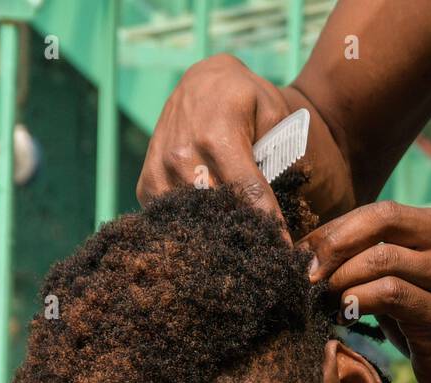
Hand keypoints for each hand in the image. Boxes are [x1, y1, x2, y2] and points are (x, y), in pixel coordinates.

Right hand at [136, 54, 351, 239]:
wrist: (202, 82)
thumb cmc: (244, 99)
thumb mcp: (272, 110)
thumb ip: (277, 150)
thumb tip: (278, 197)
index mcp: (218, 136)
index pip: (247, 193)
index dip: (268, 224)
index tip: (284, 251)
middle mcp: (182, 155)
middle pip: (217, 213)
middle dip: (242, 232)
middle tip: (263, 250)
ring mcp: (160, 170)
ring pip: (191, 221)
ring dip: (214, 235)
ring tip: (236, 244)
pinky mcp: (147, 183)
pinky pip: (168, 220)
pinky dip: (189, 228)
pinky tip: (208, 230)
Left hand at [299, 200, 430, 382]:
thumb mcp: (413, 279)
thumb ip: (378, 260)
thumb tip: (315, 256)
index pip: (381, 212)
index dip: (336, 230)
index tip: (304, 253)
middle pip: (382, 221)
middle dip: (335, 245)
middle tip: (308, 274)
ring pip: (382, 259)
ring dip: (343, 279)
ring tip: (326, 299)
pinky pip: (390, 296)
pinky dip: (357, 302)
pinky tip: (345, 316)